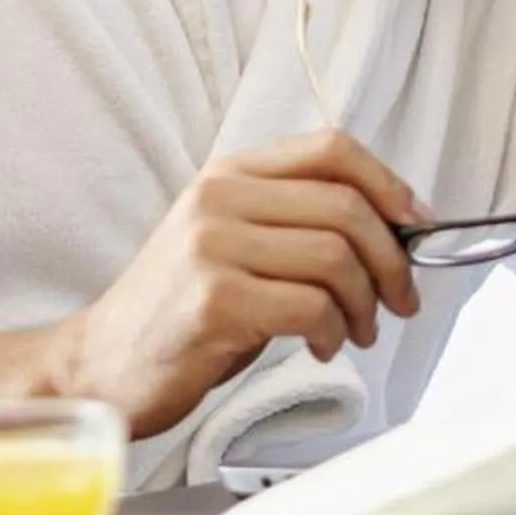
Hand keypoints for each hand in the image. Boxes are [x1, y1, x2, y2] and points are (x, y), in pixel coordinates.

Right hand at [53, 133, 424, 439]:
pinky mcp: (214, 300)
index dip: (389, 184)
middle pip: (346, 207)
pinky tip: (321, 348)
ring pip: (337, 258)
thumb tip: (393, 230)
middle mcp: (219, 198)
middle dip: (393, 260)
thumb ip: (295, 223)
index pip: (331, 149)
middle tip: (400, 300)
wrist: (100, 365)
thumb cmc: (178, 313)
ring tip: (356, 331)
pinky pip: (312, 307)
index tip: (415, 225)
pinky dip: (334, 333)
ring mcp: (212, 247)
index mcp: (230, 174)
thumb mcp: (232, 244)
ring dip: (366, 305)